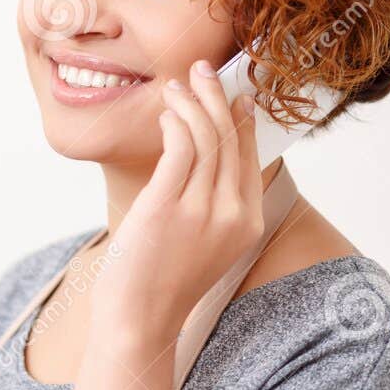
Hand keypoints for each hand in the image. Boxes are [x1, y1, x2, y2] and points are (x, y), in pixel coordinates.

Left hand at [92, 58, 262, 341]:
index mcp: (247, 224)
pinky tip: (165, 113)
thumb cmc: (162, 280)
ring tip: (176, 85)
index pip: (250, 157)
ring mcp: (201, 211)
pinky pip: (180, 148)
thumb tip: (203, 154)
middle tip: (203, 69)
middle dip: (217, 96)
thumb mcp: (203, 242)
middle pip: (231, 138)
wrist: (139, 319)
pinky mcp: (167, 206)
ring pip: (207, 137)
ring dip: (192, 102)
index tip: (235, 93)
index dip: (244, 119)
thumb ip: (212, 203)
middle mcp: (231, 215)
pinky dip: (175, 121)